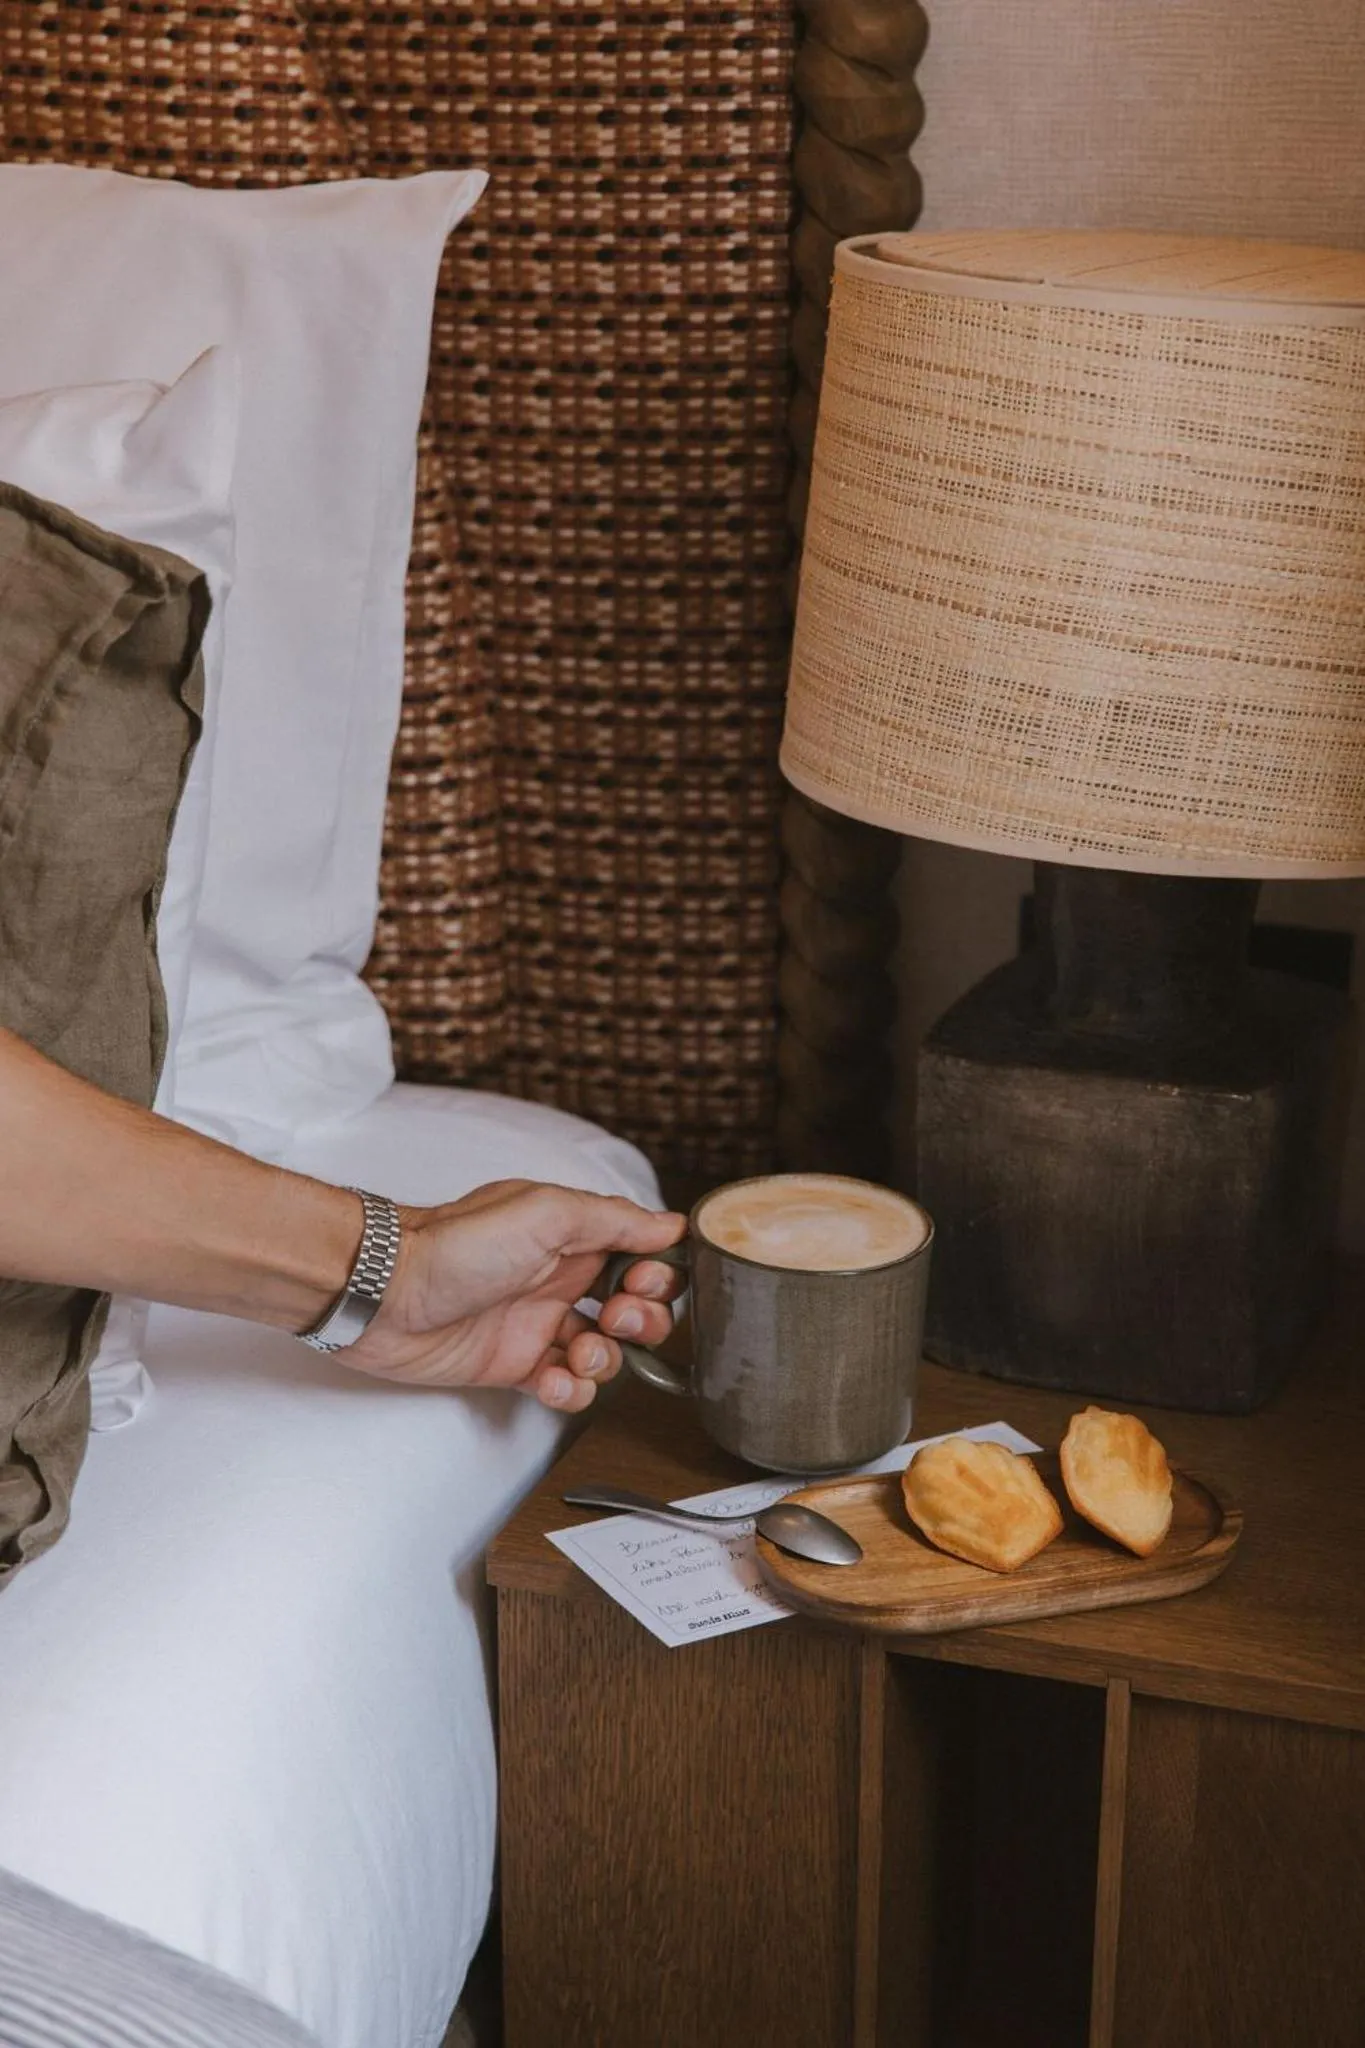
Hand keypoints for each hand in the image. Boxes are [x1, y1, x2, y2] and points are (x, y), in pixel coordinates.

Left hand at [342, 1179, 686, 1411]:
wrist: (382, 1292)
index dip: (655, 1276)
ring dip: (604, 1361)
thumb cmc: (455, 1243)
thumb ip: (612, 1220)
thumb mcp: (545, 1213)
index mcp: (570, 1235)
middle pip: (632, 1308)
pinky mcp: (513, 1365)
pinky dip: (571, 1392)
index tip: (643, 1284)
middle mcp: (559, 1277)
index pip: (640, 1256)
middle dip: (641, 1322)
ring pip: (603, 1352)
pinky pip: (564, 1386)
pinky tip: (555, 1382)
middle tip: (616, 1321)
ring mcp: (537, 1323)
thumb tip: (670, 1225)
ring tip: (577, 1355)